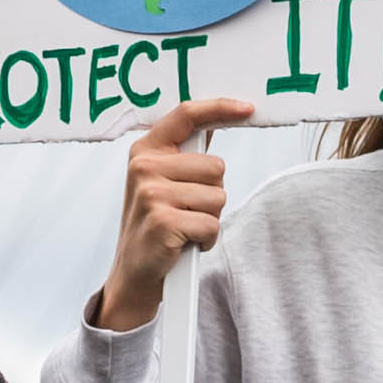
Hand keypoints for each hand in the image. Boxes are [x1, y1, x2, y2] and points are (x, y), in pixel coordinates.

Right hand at [91, 97, 247, 332]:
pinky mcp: (163, 222)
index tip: (248, 108)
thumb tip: (214, 123)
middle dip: (212, 193)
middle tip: (186, 211)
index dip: (220, 108)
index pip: (186, 115)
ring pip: (218, 196)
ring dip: (210, 218)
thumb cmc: (155, 225)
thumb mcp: (160, 182)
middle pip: (215, 167)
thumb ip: (183, 155)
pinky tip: (185, 244)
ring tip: (185, 227)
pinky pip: (212, 224)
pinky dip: (207, 239)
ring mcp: (151, 194)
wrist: (134, 275)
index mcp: (145, 151)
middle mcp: (144, 167)